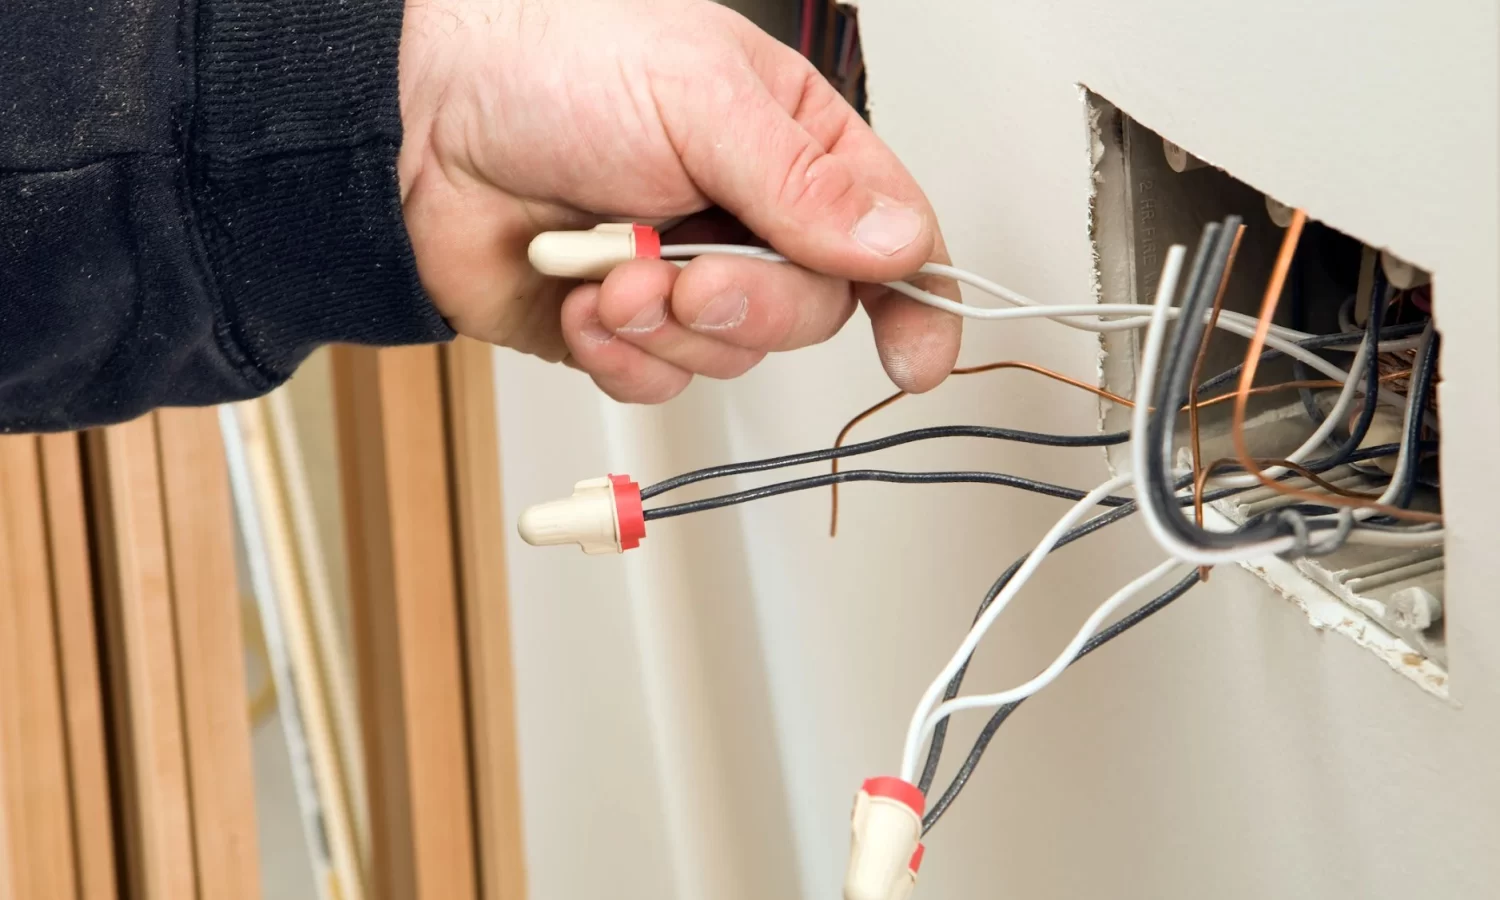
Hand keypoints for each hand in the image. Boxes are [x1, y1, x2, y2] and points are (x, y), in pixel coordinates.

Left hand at [398, 0, 960, 401]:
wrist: (421, 122)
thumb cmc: (551, 66)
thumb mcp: (699, 99)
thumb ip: (803, 183)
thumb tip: (896, 244)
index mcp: (790, 148)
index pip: (888, 234)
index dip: (917, 298)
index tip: (917, 355)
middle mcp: (747, 220)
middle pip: (812, 311)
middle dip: (748, 304)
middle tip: (690, 276)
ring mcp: (684, 279)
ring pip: (733, 355)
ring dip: (666, 324)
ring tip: (607, 269)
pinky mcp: (624, 331)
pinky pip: (659, 382)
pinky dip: (619, 354)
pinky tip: (580, 301)